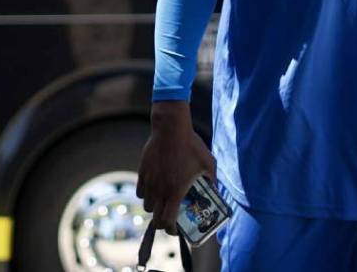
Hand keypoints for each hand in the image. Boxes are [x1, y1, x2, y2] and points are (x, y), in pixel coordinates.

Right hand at [135, 101, 216, 234]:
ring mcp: (149, 182)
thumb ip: (212, 180)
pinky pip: (141, 192)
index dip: (172, 230)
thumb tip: (215, 191)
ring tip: (164, 201)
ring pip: (147, 206)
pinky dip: (147, 195)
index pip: (167, 222)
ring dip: (155, 208)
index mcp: (175, 192)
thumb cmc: (192, 145)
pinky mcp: (142, 173)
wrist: (171, 128)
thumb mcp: (209, 163)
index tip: (177, 228)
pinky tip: (155, 188)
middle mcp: (160, 190)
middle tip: (171, 217)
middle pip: (155, 219)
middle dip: (163, 222)